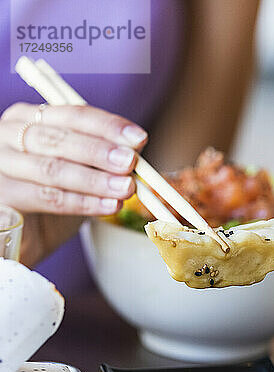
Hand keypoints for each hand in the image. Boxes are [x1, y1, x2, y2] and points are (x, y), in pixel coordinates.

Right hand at [0, 103, 147, 264]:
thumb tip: (140, 157)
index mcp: (29, 118)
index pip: (72, 114)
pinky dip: (81, 202)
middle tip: (130, 163)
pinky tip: (107, 205)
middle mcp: (8, 136)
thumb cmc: (54, 196)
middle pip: (58, 140)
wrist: (25, 236)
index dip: (107, 126)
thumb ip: (102, 160)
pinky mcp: (3, 197)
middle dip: (99, 151)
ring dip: (94, 179)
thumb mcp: (80, 170)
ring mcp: (2, 167)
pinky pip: (46, 198)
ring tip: (124, 188)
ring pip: (52, 169)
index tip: (138, 139)